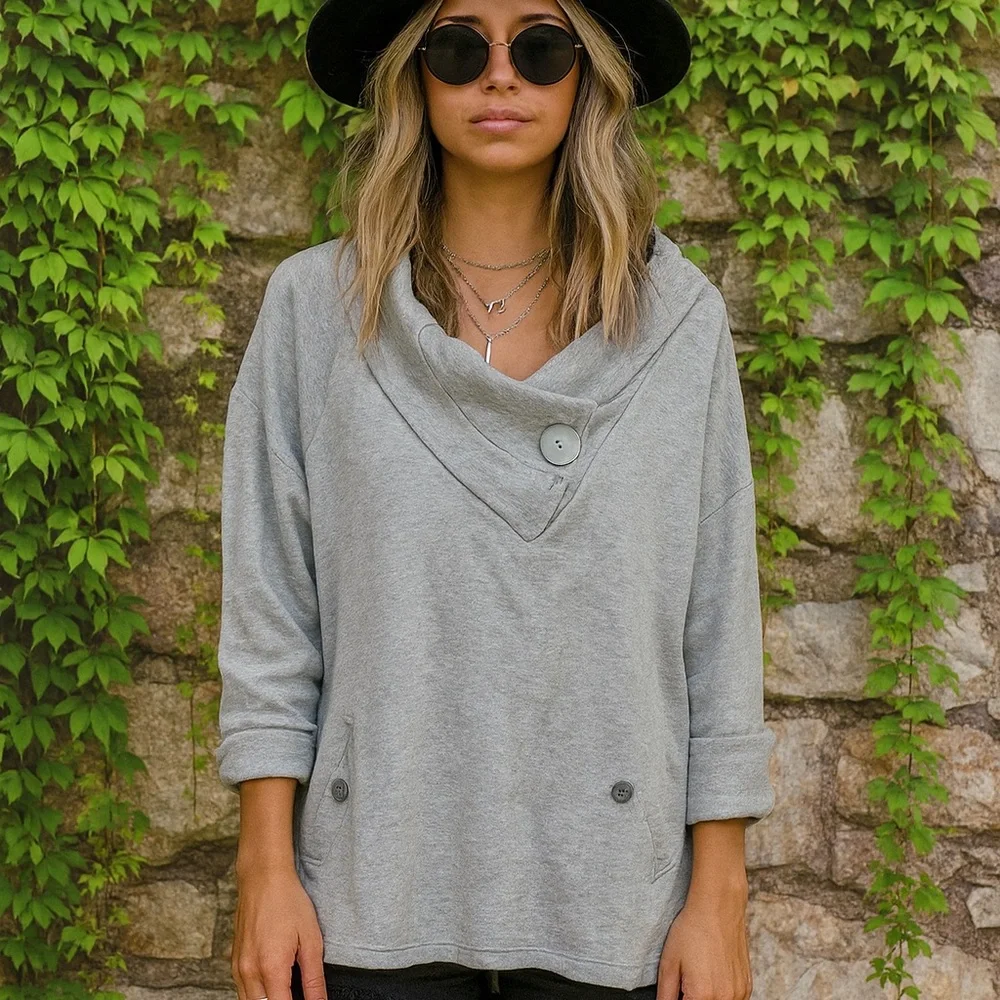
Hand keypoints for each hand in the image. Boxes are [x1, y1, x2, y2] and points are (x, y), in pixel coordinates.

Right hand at [231, 863, 326, 999]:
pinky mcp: (234, 962)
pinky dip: (257, 995)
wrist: (263, 878)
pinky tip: (274, 985)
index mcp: (270, 967)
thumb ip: (314, 978)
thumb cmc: (288, 901)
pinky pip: (243, 991)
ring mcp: (238, 968)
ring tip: (288, 991)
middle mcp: (249, 972)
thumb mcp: (311, 939)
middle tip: (299, 994)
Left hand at [655, 880, 752, 999]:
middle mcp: (725, 998)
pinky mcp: (747, 986)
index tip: (678, 991)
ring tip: (698, 976)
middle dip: (692, 998)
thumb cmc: (692, 930)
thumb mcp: (668, 962)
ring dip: (707, 998)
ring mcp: (739, 993)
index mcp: (702, 995)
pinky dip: (720, 995)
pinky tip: (711, 975)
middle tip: (686, 982)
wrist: (718, 907)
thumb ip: (666, 994)